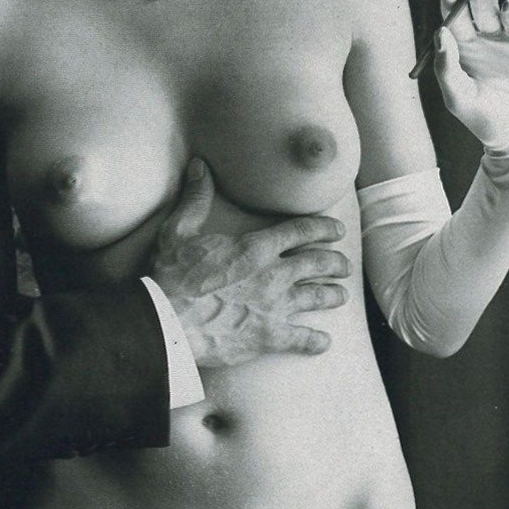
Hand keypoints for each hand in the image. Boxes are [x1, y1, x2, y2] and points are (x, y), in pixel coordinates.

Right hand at [150, 159, 350, 365]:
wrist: (165, 320)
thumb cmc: (170, 276)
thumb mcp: (179, 230)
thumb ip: (196, 198)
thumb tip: (199, 166)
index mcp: (255, 247)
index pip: (301, 231)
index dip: (323, 228)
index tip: (336, 230)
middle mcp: (272, 275)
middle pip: (318, 263)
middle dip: (335, 263)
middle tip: (343, 265)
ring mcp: (274, 308)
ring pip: (317, 298)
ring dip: (332, 295)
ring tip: (341, 295)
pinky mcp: (267, 337)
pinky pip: (302, 339)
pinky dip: (315, 341)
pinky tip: (323, 342)